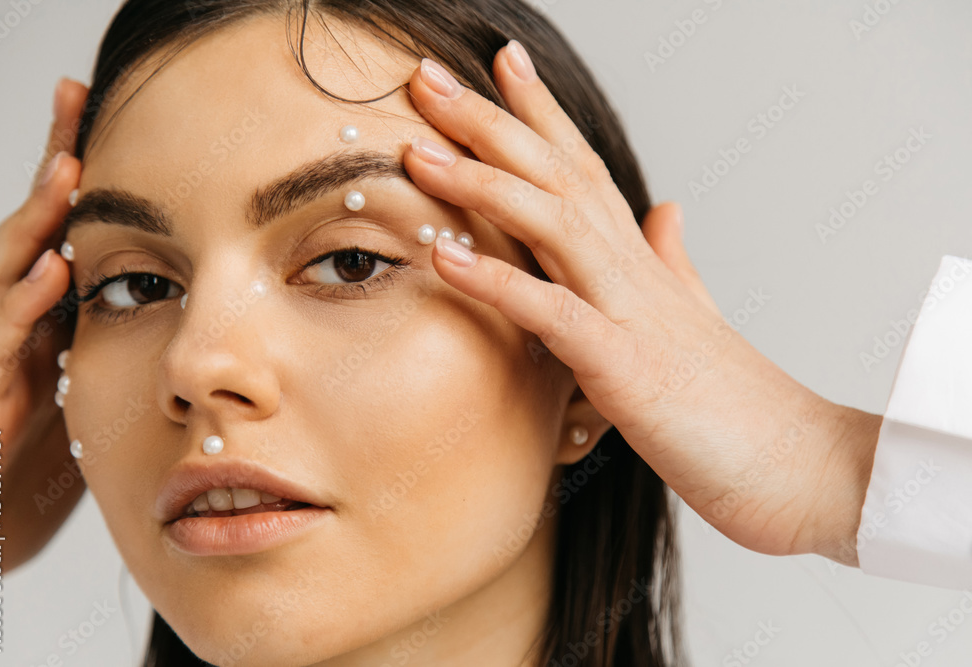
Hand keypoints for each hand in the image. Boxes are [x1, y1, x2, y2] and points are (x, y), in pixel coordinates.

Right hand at [0, 77, 87, 581]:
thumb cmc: (34, 459)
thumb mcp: (91, 386)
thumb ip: (119, 340)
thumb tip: (183, 301)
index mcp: (51, 312)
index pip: (69, 228)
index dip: (86, 175)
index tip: (110, 115)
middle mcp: (18, 319)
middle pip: (36, 227)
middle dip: (55, 164)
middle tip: (76, 99)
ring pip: (9, 269)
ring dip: (38, 218)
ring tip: (69, 168)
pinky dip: (23, 304)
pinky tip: (50, 269)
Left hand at [401, 44, 881, 565]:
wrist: (800, 466)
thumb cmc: (740, 404)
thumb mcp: (696, 319)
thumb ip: (673, 261)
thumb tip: (664, 212)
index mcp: (641, 262)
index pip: (583, 166)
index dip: (540, 112)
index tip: (499, 62)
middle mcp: (634, 270)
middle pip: (556, 173)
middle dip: (489, 121)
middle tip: (427, 76)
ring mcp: (631, 312)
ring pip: (552, 223)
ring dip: (481, 182)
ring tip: (416, 150)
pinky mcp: (624, 365)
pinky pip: (552, 313)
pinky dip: (496, 282)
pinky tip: (443, 257)